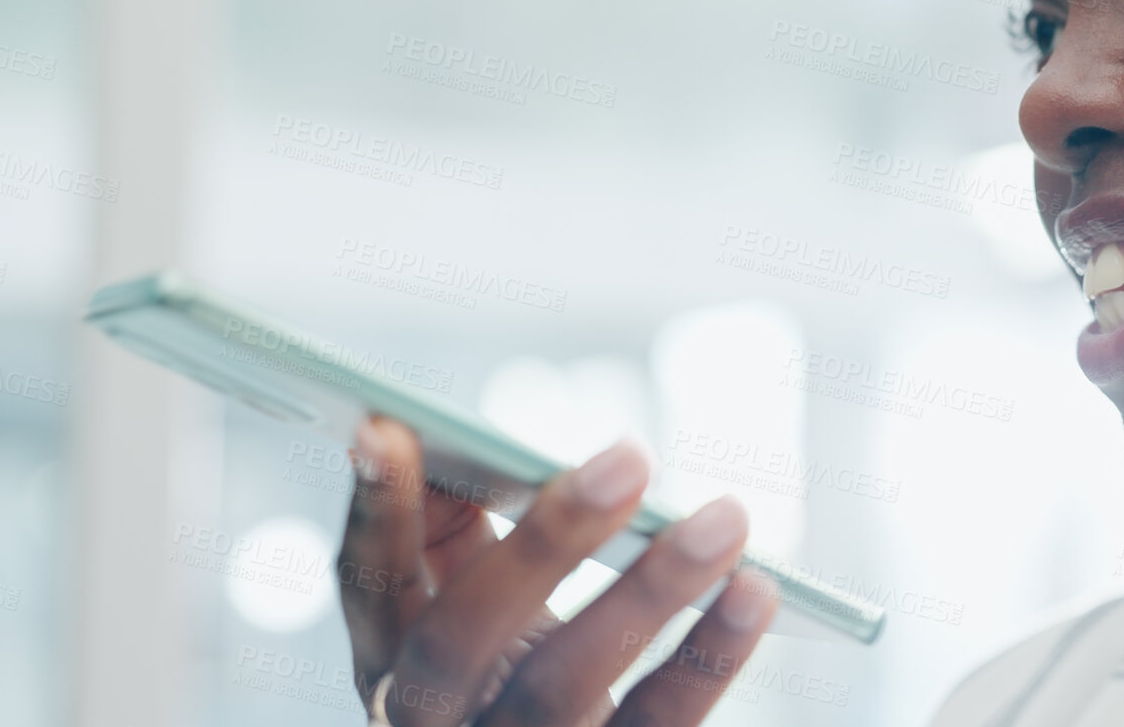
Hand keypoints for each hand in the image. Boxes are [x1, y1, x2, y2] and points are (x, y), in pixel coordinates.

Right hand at [336, 416, 778, 725]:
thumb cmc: (505, 679)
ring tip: (725, 518)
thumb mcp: (466, 618)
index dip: (376, 511)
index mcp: (392, 663)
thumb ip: (456, 537)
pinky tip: (753, 590)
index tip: (390, 427)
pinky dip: (709, 658)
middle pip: (462, 640)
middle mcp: (434, 722)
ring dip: (651, 593)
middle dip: (544, 544)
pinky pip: (657, 725)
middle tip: (630, 457)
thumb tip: (454, 443)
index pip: (370, 583)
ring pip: (564, 685)